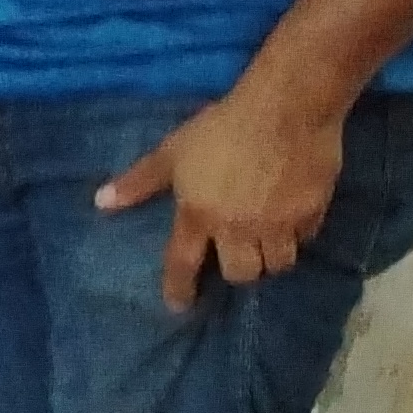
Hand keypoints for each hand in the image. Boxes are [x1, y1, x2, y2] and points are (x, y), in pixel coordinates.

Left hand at [95, 84, 345, 310]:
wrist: (286, 106)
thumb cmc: (223, 126)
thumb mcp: (173, 151)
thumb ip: (139, 181)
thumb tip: (100, 202)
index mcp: (199, 215)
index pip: (183, 264)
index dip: (179, 289)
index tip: (180, 306)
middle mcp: (237, 227)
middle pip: (241, 274)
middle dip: (238, 272)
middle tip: (238, 257)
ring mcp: (277, 222)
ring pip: (278, 263)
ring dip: (271, 259)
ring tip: (267, 245)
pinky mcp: (312, 211)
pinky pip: (307, 237)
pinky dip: (300, 234)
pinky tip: (295, 221)